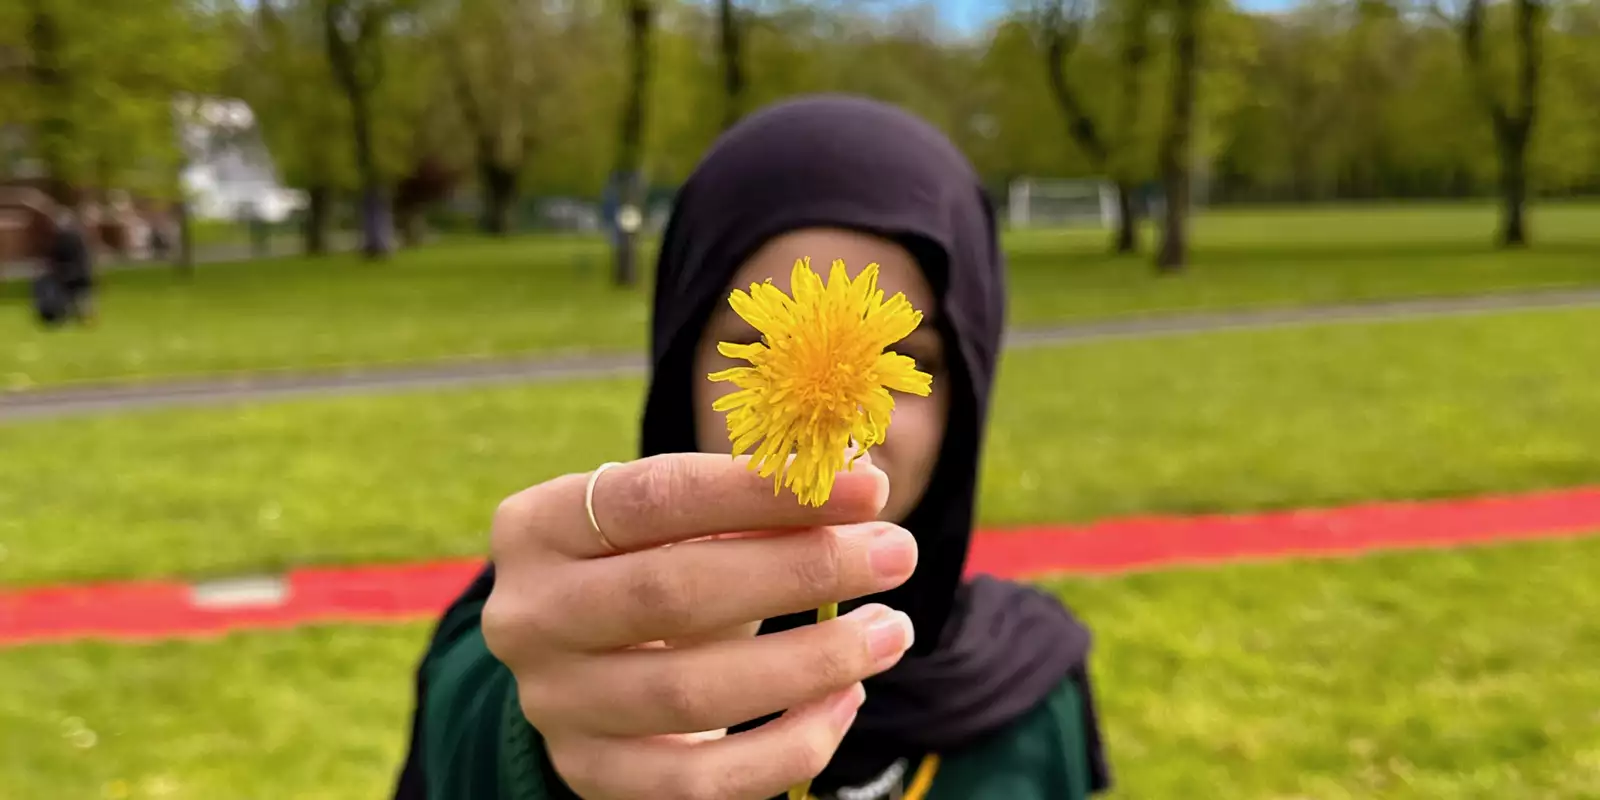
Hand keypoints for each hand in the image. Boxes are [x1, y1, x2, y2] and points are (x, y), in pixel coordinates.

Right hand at [484, 452, 918, 799]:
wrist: (593, 664)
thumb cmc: (658, 564)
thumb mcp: (687, 522)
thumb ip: (758, 498)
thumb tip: (861, 479)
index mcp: (538, 525)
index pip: (654, 496)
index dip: (764, 491)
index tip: (869, 489)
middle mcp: (529, 616)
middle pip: (672, 593)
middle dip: (801, 571)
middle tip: (896, 554)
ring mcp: (554, 705)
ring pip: (691, 695)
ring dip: (812, 661)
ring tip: (891, 630)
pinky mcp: (593, 777)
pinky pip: (702, 783)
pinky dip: (790, 746)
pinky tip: (846, 699)